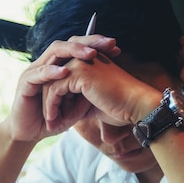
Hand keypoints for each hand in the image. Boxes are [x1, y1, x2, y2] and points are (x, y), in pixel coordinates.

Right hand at [7, 36, 120, 141]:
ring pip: (54, 52)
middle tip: (107, 43)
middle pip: (68, 43)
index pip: (78, 47)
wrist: (29, 134)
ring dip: (73, 51)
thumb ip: (86, 94)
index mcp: (58, 66)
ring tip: (90, 54)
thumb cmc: (52, 119)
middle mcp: (47, 64)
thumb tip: (106, 86)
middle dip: (88, 42)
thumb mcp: (75, 107)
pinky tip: (65, 71)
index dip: (96, 45)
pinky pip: (39, 73)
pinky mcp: (25, 82)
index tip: (116, 48)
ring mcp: (35, 70)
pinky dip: (52, 71)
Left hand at [42, 46, 159, 131]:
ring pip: (51, 84)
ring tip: (51, 124)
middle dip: (50, 103)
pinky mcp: (78, 72)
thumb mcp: (91, 104)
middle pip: (53, 79)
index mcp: (88, 62)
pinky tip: (54, 121)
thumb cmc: (119, 107)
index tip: (57, 118)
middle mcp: (82, 58)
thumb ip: (76, 103)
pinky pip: (54, 89)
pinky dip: (51, 107)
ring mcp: (80, 62)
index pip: (62, 78)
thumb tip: (62, 112)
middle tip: (50, 123)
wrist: (135, 106)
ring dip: (49, 106)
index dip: (57, 100)